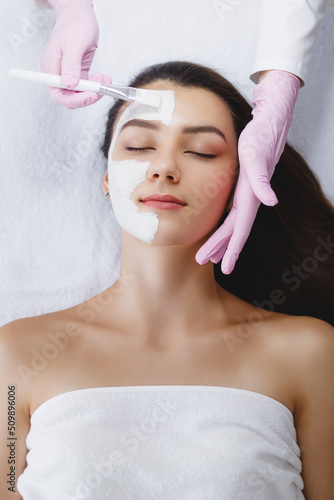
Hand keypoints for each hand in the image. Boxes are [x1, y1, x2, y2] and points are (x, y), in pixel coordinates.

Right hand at [41, 0, 109, 107]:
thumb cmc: (75, 23)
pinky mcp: (77, 72)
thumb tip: (69, 85)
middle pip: (69, 98)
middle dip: (86, 96)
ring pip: (79, 94)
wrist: (78, 13)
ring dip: (94, 90)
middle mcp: (57, 74)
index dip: (75, 100)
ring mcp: (67, 74)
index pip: (58, 95)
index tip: (91, 94)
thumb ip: (71, 65)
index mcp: (51, 68)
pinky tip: (104, 78)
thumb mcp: (74, 43)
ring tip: (104, 79)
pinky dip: (95, 85)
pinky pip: (85, 86)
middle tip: (100, 88)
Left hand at [196, 70, 299, 273]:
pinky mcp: (245, 187)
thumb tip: (271, 202)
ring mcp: (248, 194)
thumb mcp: (257, 156)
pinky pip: (233, 212)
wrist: (269, 123)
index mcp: (250, 196)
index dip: (230, 248)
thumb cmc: (260, 137)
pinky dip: (226, 225)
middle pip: (234, 231)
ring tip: (212, 255)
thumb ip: (262, 180)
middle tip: (204, 263)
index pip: (238, 229)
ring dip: (223, 241)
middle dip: (221, 249)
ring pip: (234, 224)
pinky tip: (221, 229)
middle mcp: (250, 198)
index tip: (223, 266)